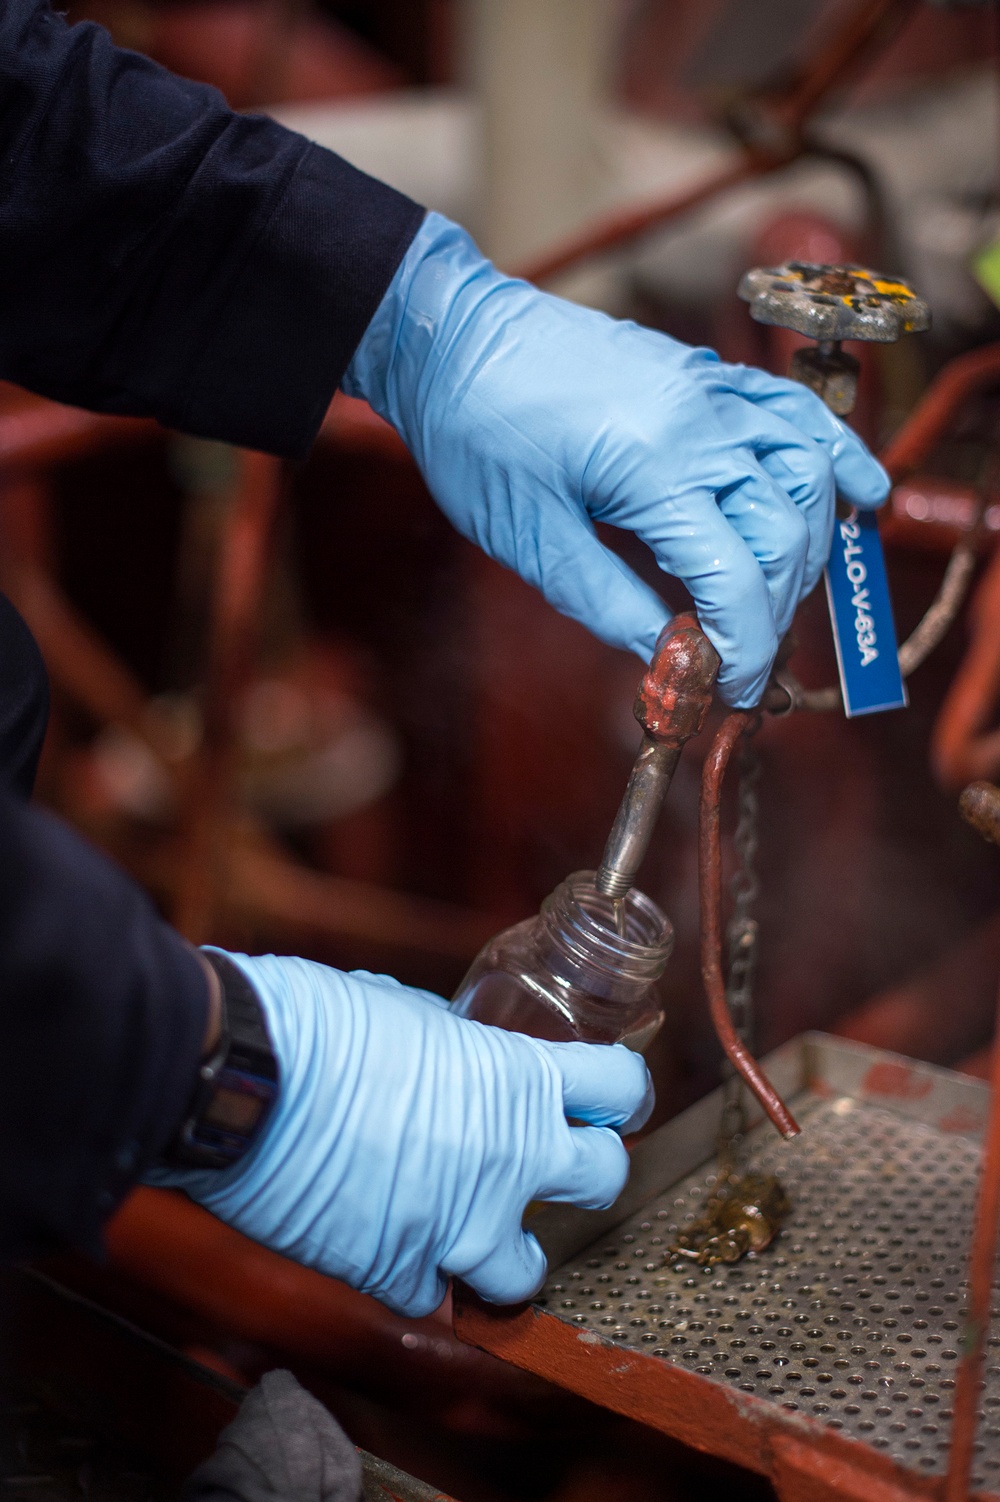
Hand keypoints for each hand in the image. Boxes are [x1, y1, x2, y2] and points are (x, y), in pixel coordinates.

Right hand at [146, 952, 652, 1317]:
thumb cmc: (311, 1025)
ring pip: (526, 1272)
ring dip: (506, 1252)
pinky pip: (427, 1291)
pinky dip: (413, 1272)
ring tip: (474, 1230)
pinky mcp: (395, 1274)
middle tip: (554, 1165)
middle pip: (606, 1179)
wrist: (235, 1081)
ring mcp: (457, 1226)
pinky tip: (387, 1241)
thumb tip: (455, 1052)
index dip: (620, 1091)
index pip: (620, 1086)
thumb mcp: (404, 1008)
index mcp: (516, 1079)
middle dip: (586, 1170)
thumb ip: (454, 1044)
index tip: (609, 1099)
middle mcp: (507, 1159)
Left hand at [344, 213, 888, 707]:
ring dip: (809, 545)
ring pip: (806, 472)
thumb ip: (609, 604)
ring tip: (783, 596)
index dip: (747, 647)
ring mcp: (709, 390)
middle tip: (745, 657)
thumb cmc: (475, 433)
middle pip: (785, 533)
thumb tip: (671, 660)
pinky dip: (833, 455)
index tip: (736, 689)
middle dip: (777, 610)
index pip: (738, 578)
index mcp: (652, 468)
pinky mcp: (705, 374)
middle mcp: (700, 422)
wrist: (452, 339)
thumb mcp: (530, 539)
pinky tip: (856, 494)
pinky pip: (793, 411)